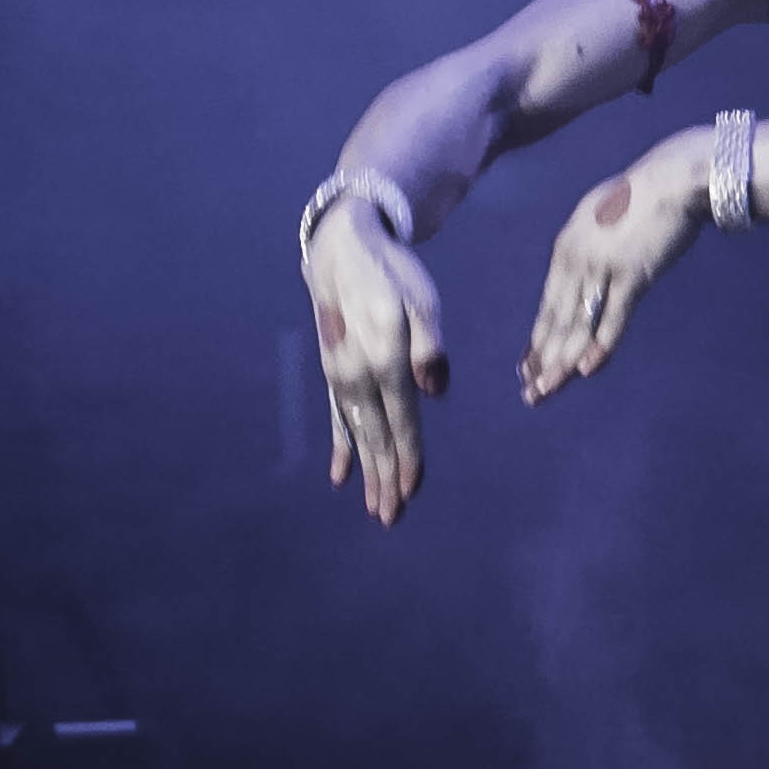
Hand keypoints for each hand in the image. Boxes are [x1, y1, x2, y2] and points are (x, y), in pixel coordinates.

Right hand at [305, 201, 448, 525]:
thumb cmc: (392, 276)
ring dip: (366, 471)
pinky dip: (340, 447)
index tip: (411, 492)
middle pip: (375, 436)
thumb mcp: (420, 300)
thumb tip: (435, 392)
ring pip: (356, 433)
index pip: (401, 419)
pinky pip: (336, 418)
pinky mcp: (333, 372)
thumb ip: (429, 344)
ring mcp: (340, 375)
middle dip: (384, 479)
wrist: (343, 249)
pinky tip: (341, 476)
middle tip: (391, 518)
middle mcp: (357, 374)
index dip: (407, 457)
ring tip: (375, 507)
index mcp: (384, 359)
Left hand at [521, 134, 707, 402]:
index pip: (547, 306)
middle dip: (542, 360)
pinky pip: (613, 316)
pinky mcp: (632, 273)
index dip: (537, 341)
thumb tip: (583, 279)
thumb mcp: (601, 223)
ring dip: (562, 361)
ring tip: (548, 390)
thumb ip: (588, 252)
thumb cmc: (643, 201)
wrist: (673, 178)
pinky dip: (600, 345)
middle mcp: (576, 259)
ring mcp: (602, 266)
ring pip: (578, 324)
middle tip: (530, 394)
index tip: (526, 370)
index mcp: (566, 248)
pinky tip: (588, 370)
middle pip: (556, 320)